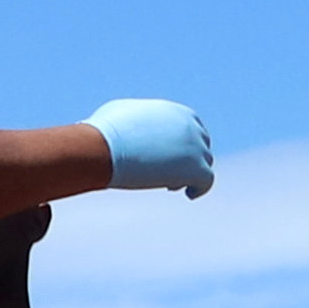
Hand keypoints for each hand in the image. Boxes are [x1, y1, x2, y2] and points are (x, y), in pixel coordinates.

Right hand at [87, 100, 214, 197]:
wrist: (102, 148)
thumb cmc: (104, 132)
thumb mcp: (120, 113)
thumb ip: (135, 118)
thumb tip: (123, 126)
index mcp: (177, 113)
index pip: (190, 128)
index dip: (181, 142)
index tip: (167, 154)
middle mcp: (192, 127)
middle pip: (200, 145)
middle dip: (188, 158)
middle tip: (169, 171)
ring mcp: (196, 148)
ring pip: (204, 163)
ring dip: (190, 174)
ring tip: (170, 184)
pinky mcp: (195, 169)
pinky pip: (206, 181)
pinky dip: (200, 188)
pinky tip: (189, 194)